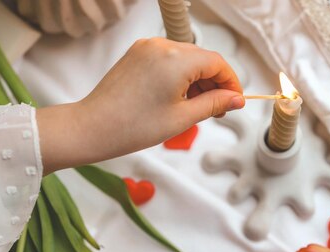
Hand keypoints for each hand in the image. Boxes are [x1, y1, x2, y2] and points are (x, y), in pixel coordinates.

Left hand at [37, 38, 243, 173]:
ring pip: (186, 58)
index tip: (235, 101)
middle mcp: (161, 45)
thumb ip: (214, 104)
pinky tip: (179, 98)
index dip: (230, 82)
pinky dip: (180, 75)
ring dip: (197, 79)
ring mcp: (147, 47)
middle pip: (202, 58)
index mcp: (176, 59)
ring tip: (196, 107)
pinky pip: (168, 59)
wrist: (93, 127)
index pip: (217, 63)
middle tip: (218, 110)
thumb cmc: (134, 126)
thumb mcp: (182, 118)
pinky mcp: (137, 53)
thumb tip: (236, 99)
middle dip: (214, 82)